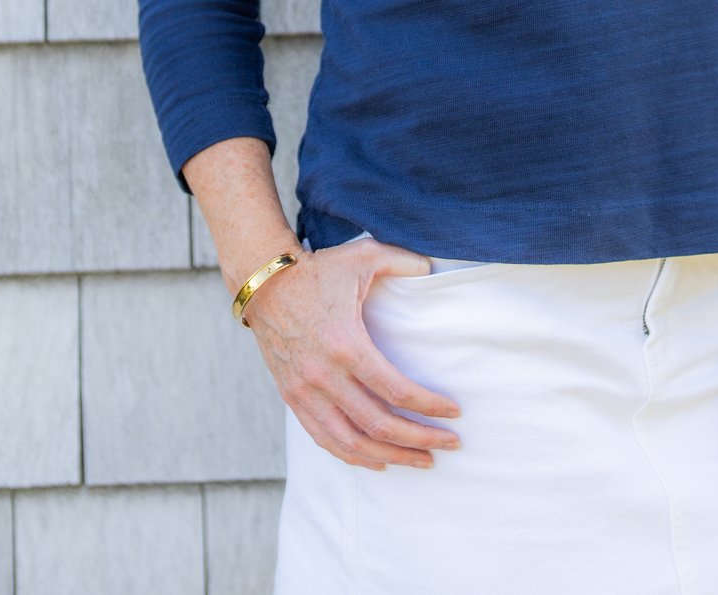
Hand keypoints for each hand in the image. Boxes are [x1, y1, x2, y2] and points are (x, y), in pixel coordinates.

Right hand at [242, 237, 464, 471]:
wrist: (263, 284)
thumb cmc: (317, 270)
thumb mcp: (362, 256)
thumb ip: (401, 260)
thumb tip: (432, 271)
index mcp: (346, 344)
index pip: (396, 390)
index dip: (430, 405)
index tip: (454, 410)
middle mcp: (324, 375)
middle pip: (379, 425)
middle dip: (420, 439)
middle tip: (451, 444)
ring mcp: (305, 392)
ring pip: (351, 443)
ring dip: (391, 456)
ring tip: (422, 461)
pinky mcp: (292, 399)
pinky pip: (325, 439)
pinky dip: (353, 457)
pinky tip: (379, 461)